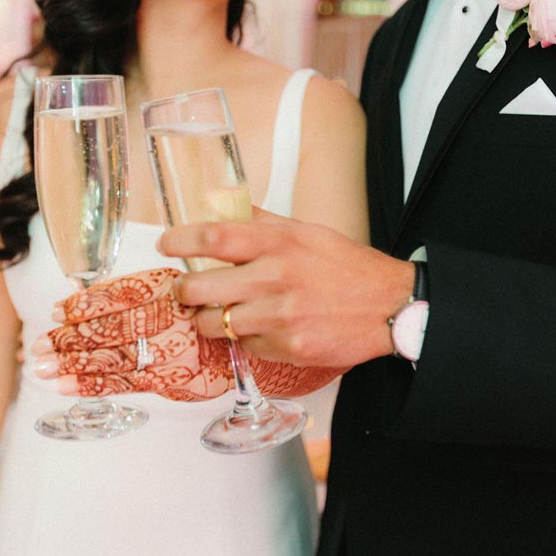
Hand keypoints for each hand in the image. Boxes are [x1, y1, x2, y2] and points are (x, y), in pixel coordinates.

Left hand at [33, 268, 232, 400]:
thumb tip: (92, 294)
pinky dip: (95, 385)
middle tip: (39, 344)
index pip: (120, 295)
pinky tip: (68, 386)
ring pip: (116, 358)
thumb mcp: (190, 278)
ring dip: (74, 364)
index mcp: (172, 287)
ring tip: (42, 367)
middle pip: (112, 329)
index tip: (58, 310)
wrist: (255, 343)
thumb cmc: (216, 308)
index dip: (85, 304)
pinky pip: (130, 384)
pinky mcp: (177, 380)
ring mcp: (175, 352)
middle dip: (70, 338)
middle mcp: (172, 318)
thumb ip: (150, 283)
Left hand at [158, 211, 413, 367]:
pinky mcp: (288, 348)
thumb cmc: (346, 266)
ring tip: (216, 311)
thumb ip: (263, 223)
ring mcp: (281, 317)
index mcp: (279, 243)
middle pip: (200, 287)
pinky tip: (256, 327)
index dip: (180, 239)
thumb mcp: (306, 232)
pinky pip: (244, 346)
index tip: (166, 243)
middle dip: (183, 290)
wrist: (389, 306)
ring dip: (208, 318)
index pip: (214, 237)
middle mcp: (276, 278)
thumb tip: (224, 207)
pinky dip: (243, 338)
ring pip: (214, 323)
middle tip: (184, 288)